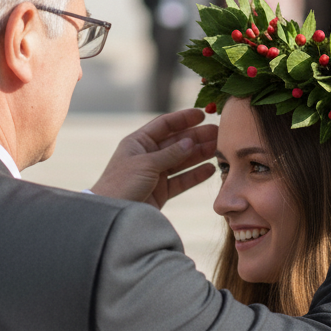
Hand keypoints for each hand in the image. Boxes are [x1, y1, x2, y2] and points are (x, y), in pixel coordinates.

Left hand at [90, 109, 217, 208]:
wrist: (111, 215)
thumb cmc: (121, 184)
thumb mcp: (146, 164)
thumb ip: (170, 154)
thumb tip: (191, 142)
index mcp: (138, 142)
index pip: (164, 125)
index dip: (183, 119)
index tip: (203, 114)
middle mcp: (147, 156)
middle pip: (176, 142)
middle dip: (197, 137)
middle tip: (218, 133)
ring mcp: (155, 174)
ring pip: (181, 161)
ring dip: (200, 154)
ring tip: (219, 149)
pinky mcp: (161, 192)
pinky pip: (182, 180)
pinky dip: (196, 175)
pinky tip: (210, 169)